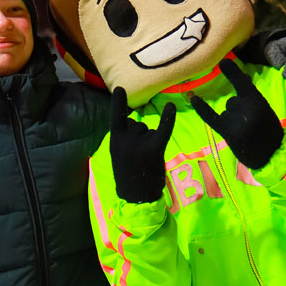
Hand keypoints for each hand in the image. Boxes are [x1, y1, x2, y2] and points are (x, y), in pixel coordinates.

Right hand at [108, 86, 176, 203]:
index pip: (116, 117)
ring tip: (146, 161)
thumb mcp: (118, 154)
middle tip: (137, 158)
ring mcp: (140, 144)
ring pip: (149, 131)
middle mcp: (126, 140)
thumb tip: (134, 122)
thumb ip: (124, 137)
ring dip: (149, 142)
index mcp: (114, 141)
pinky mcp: (154, 149)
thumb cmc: (128, 175)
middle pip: (137, 125)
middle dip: (139, 136)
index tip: (119, 88)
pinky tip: (171, 107)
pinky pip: (163, 130)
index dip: (118, 103)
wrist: (136, 197)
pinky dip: (167, 118)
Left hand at [191, 61, 283, 169]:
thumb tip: (240, 78)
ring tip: (245, 133)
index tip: (223, 61)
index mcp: (258, 100)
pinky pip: (212, 118)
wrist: (272, 154)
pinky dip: (202, 108)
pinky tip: (193, 99)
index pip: (242, 82)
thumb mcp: (264, 109)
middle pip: (232, 102)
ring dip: (232, 120)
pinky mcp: (228, 133)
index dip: (233, 72)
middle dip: (238, 112)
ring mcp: (237, 121)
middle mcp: (246, 109)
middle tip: (251, 126)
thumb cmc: (268, 130)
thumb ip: (251, 96)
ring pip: (226, 112)